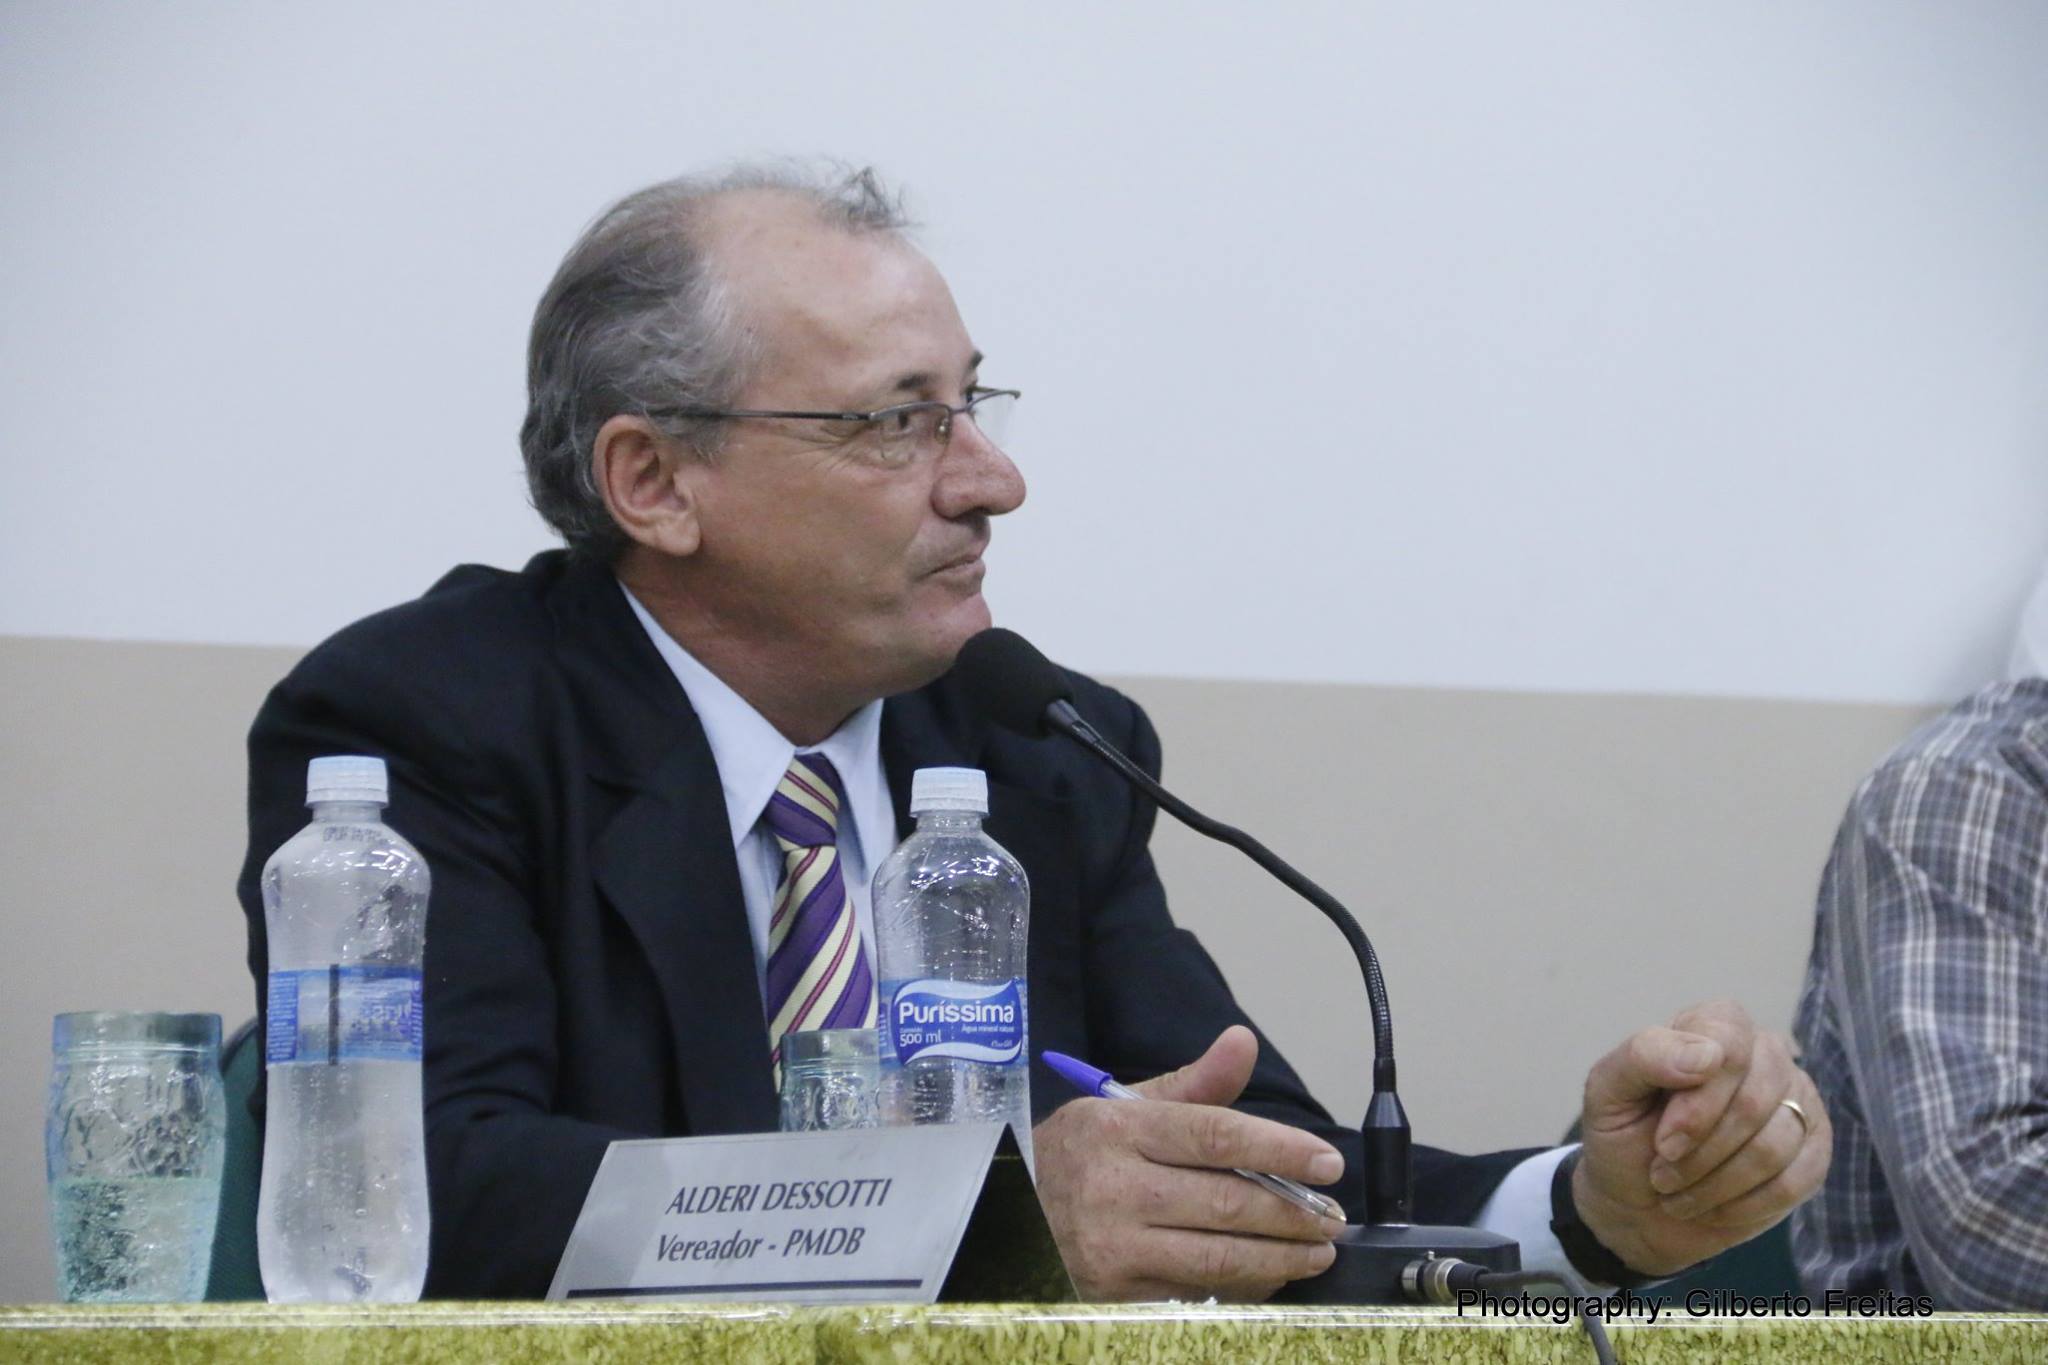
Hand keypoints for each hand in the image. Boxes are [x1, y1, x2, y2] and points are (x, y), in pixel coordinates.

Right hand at [1032, 1026, 1349, 1300]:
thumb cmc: (1082, 1154)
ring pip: (1218, 1258)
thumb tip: (1242, 1042)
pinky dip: (1243, 1287)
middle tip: (1332, 1216)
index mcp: (1117, 1128)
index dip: (1280, 1149)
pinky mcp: (1115, 1294)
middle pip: (1226, 1203)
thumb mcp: (1125, 1106)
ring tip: (1316, 1251)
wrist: (1014, 1210)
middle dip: (1293, 1213)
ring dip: (1280, 1258)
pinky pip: (1196, 1294)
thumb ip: (1195, 1084)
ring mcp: (1112, 1247)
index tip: (1328, 1161)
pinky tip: (1270, 1276)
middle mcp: (1112, 1188)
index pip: (1215, 1137)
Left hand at [1573, 999, 1831, 1276]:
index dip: (1698, 1105)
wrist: (1637, 1202)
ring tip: (1680, 1191)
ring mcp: (1797, 1100)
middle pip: (1755, 1102)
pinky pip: (1795, 1181)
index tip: (1663, 1143)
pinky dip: (1744, 1205)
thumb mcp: (1608, 1092)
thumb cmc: (1623, 1136)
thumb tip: (1710, 1055)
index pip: (1728, 1049)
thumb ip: (1645, 1056)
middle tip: (1663, 1174)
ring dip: (1718, 1183)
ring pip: (1776, 1145)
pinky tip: (1714, 1207)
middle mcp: (1764, 1053)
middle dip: (1702, 1151)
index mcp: (1713, 1024)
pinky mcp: (1814, 1149)